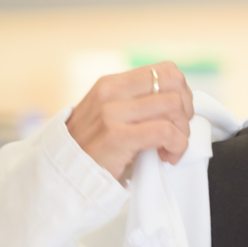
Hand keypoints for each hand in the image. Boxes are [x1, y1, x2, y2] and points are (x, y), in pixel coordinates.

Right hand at [66, 62, 194, 179]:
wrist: (61, 176)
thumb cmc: (93, 149)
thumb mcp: (109, 115)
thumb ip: (136, 103)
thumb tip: (178, 101)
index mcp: (112, 83)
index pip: (165, 70)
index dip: (182, 92)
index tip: (177, 115)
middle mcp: (111, 92)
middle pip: (174, 83)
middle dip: (186, 110)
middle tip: (177, 132)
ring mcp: (112, 113)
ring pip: (174, 106)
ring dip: (182, 132)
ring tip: (170, 148)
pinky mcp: (117, 136)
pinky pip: (165, 131)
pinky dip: (177, 146)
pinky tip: (167, 157)